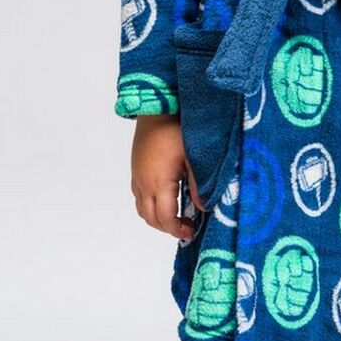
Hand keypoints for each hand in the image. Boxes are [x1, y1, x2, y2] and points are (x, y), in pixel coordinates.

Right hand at [131, 114, 203, 238]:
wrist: (155, 109)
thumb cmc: (175, 129)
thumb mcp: (193, 157)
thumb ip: (199, 184)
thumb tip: (204, 207)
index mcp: (159, 183)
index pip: (165, 218)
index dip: (178, 229)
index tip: (192, 230)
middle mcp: (144, 184)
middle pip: (151, 219)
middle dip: (168, 228)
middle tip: (187, 226)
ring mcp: (137, 178)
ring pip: (142, 210)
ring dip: (158, 219)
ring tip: (177, 216)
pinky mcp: (136, 171)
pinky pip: (139, 198)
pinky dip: (150, 207)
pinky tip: (166, 199)